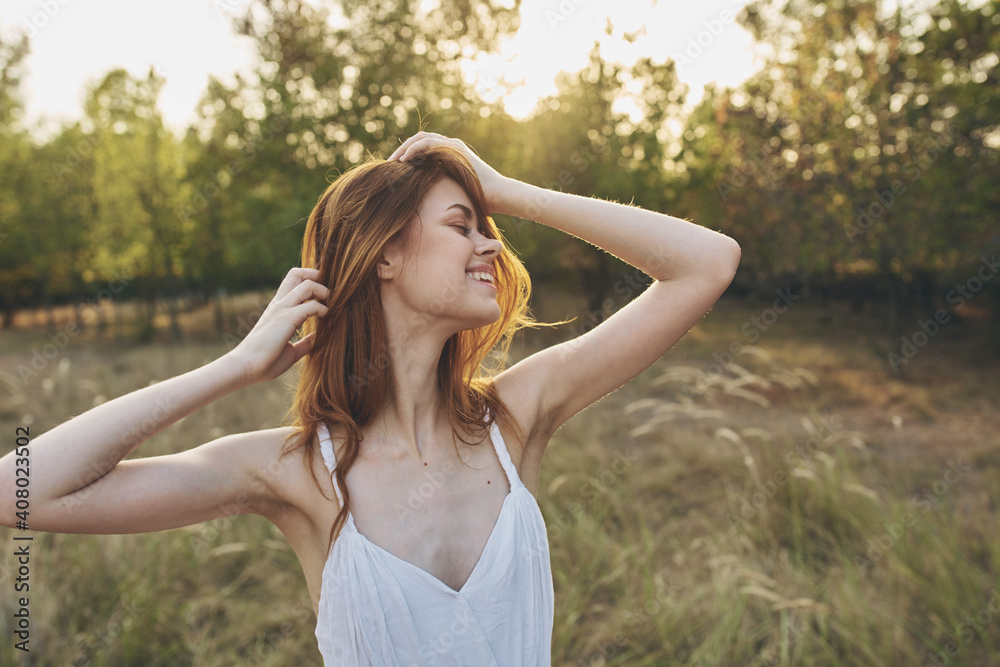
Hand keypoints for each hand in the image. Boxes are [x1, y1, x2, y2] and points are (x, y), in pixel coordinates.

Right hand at [226, 267, 329, 384]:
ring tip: (328, 304)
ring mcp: (282, 309)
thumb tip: (316, 340)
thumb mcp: (290, 351)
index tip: (322, 294)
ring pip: (306, 284)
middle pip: (297, 274)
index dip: (309, 281)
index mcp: (278, 308)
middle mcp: (279, 304)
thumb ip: (304, 343)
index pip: (292, 281)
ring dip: (322, 291)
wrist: (246, 367)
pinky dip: (322, 308)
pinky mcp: (286, 319)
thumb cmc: (265, 361)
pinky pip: (310, 305)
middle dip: (316, 276)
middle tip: (327, 292)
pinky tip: (325, 316)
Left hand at [387, 131, 508, 213]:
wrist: (499, 195)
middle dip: (402, 150)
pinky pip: (428, 143)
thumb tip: (427, 209)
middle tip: (389, 164)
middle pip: (419, 140)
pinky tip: (404, 160)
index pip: (423, 149)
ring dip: (404, 148)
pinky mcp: (454, 148)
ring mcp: (453, 146)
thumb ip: (442, 191)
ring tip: (392, 161)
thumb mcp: (455, 194)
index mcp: (450, 156)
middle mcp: (451, 147)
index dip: (408, 156)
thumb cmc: (481, 200)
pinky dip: (414, 149)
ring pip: (421, 138)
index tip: (395, 170)